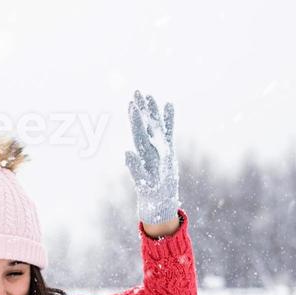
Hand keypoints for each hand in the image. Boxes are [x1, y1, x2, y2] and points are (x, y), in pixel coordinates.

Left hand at [124, 90, 178, 224]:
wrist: (160, 203)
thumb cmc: (150, 195)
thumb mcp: (142, 183)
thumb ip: (135, 168)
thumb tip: (126, 152)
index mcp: (144, 155)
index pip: (138, 134)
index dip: (136, 121)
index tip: (132, 106)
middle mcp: (150, 149)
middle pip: (144, 125)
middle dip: (141, 109)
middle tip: (136, 92)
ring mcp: (159, 148)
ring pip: (155, 126)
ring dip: (153, 111)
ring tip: (149, 95)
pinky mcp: (168, 150)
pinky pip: (168, 132)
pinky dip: (169, 119)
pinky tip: (169, 105)